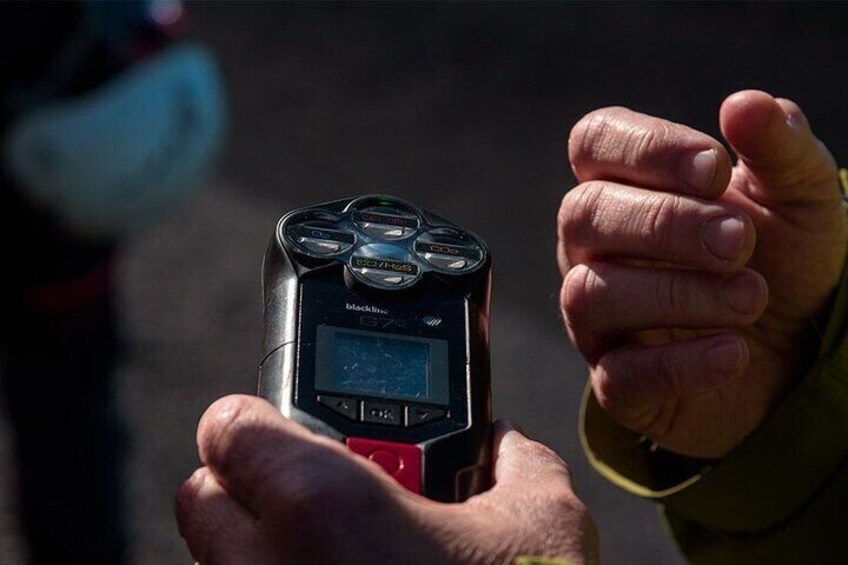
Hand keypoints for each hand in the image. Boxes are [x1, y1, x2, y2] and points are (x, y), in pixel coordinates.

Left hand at [176, 395, 598, 563]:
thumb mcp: (543, 530)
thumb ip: (520, 466)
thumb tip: (507, 446)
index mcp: (318, 505)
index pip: (226, 425)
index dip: (257, 421)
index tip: (292, 432)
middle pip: (203, 499)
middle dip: (250, 488)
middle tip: (320, 497)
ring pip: (218, 564)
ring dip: (263, 549)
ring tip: (339, 556)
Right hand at [558, 90, 846, 457]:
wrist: (799, 352)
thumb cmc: (784, 260)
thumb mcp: (800, 198)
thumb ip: (779, 148)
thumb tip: (745, 103)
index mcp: (626, 187)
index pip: (593, 143)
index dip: (644, 148)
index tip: (716, 168)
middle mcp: (594, 248)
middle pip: (582, 216)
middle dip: (665, 224)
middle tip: (740, 242)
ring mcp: (598, 318)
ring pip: (589, 295)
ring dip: (676, 293)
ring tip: (750, 296)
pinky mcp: (616, 383)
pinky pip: (619, 375)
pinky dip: (680, 365)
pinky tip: (734, 352)